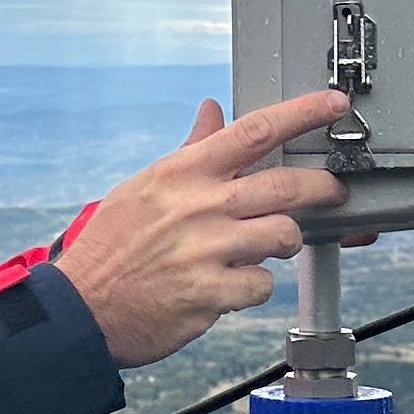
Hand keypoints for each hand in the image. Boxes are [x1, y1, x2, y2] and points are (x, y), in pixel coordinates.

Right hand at [52, 92, 349, 369]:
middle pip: (287, 186)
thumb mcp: (144, 186)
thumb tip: (212, 111)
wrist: (81, 309)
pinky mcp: (211, 295)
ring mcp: (206, 251)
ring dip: (282, 241)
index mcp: (182, 173)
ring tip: (261, 246)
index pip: (254, 130)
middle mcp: (198, 206)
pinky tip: (230, 284)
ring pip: (283, 235)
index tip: (333, 104)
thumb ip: (189, 151)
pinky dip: (253, 286)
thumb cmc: (112, 245)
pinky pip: (262, 285)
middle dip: (322, 187)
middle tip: (332, 191)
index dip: (303, 112)